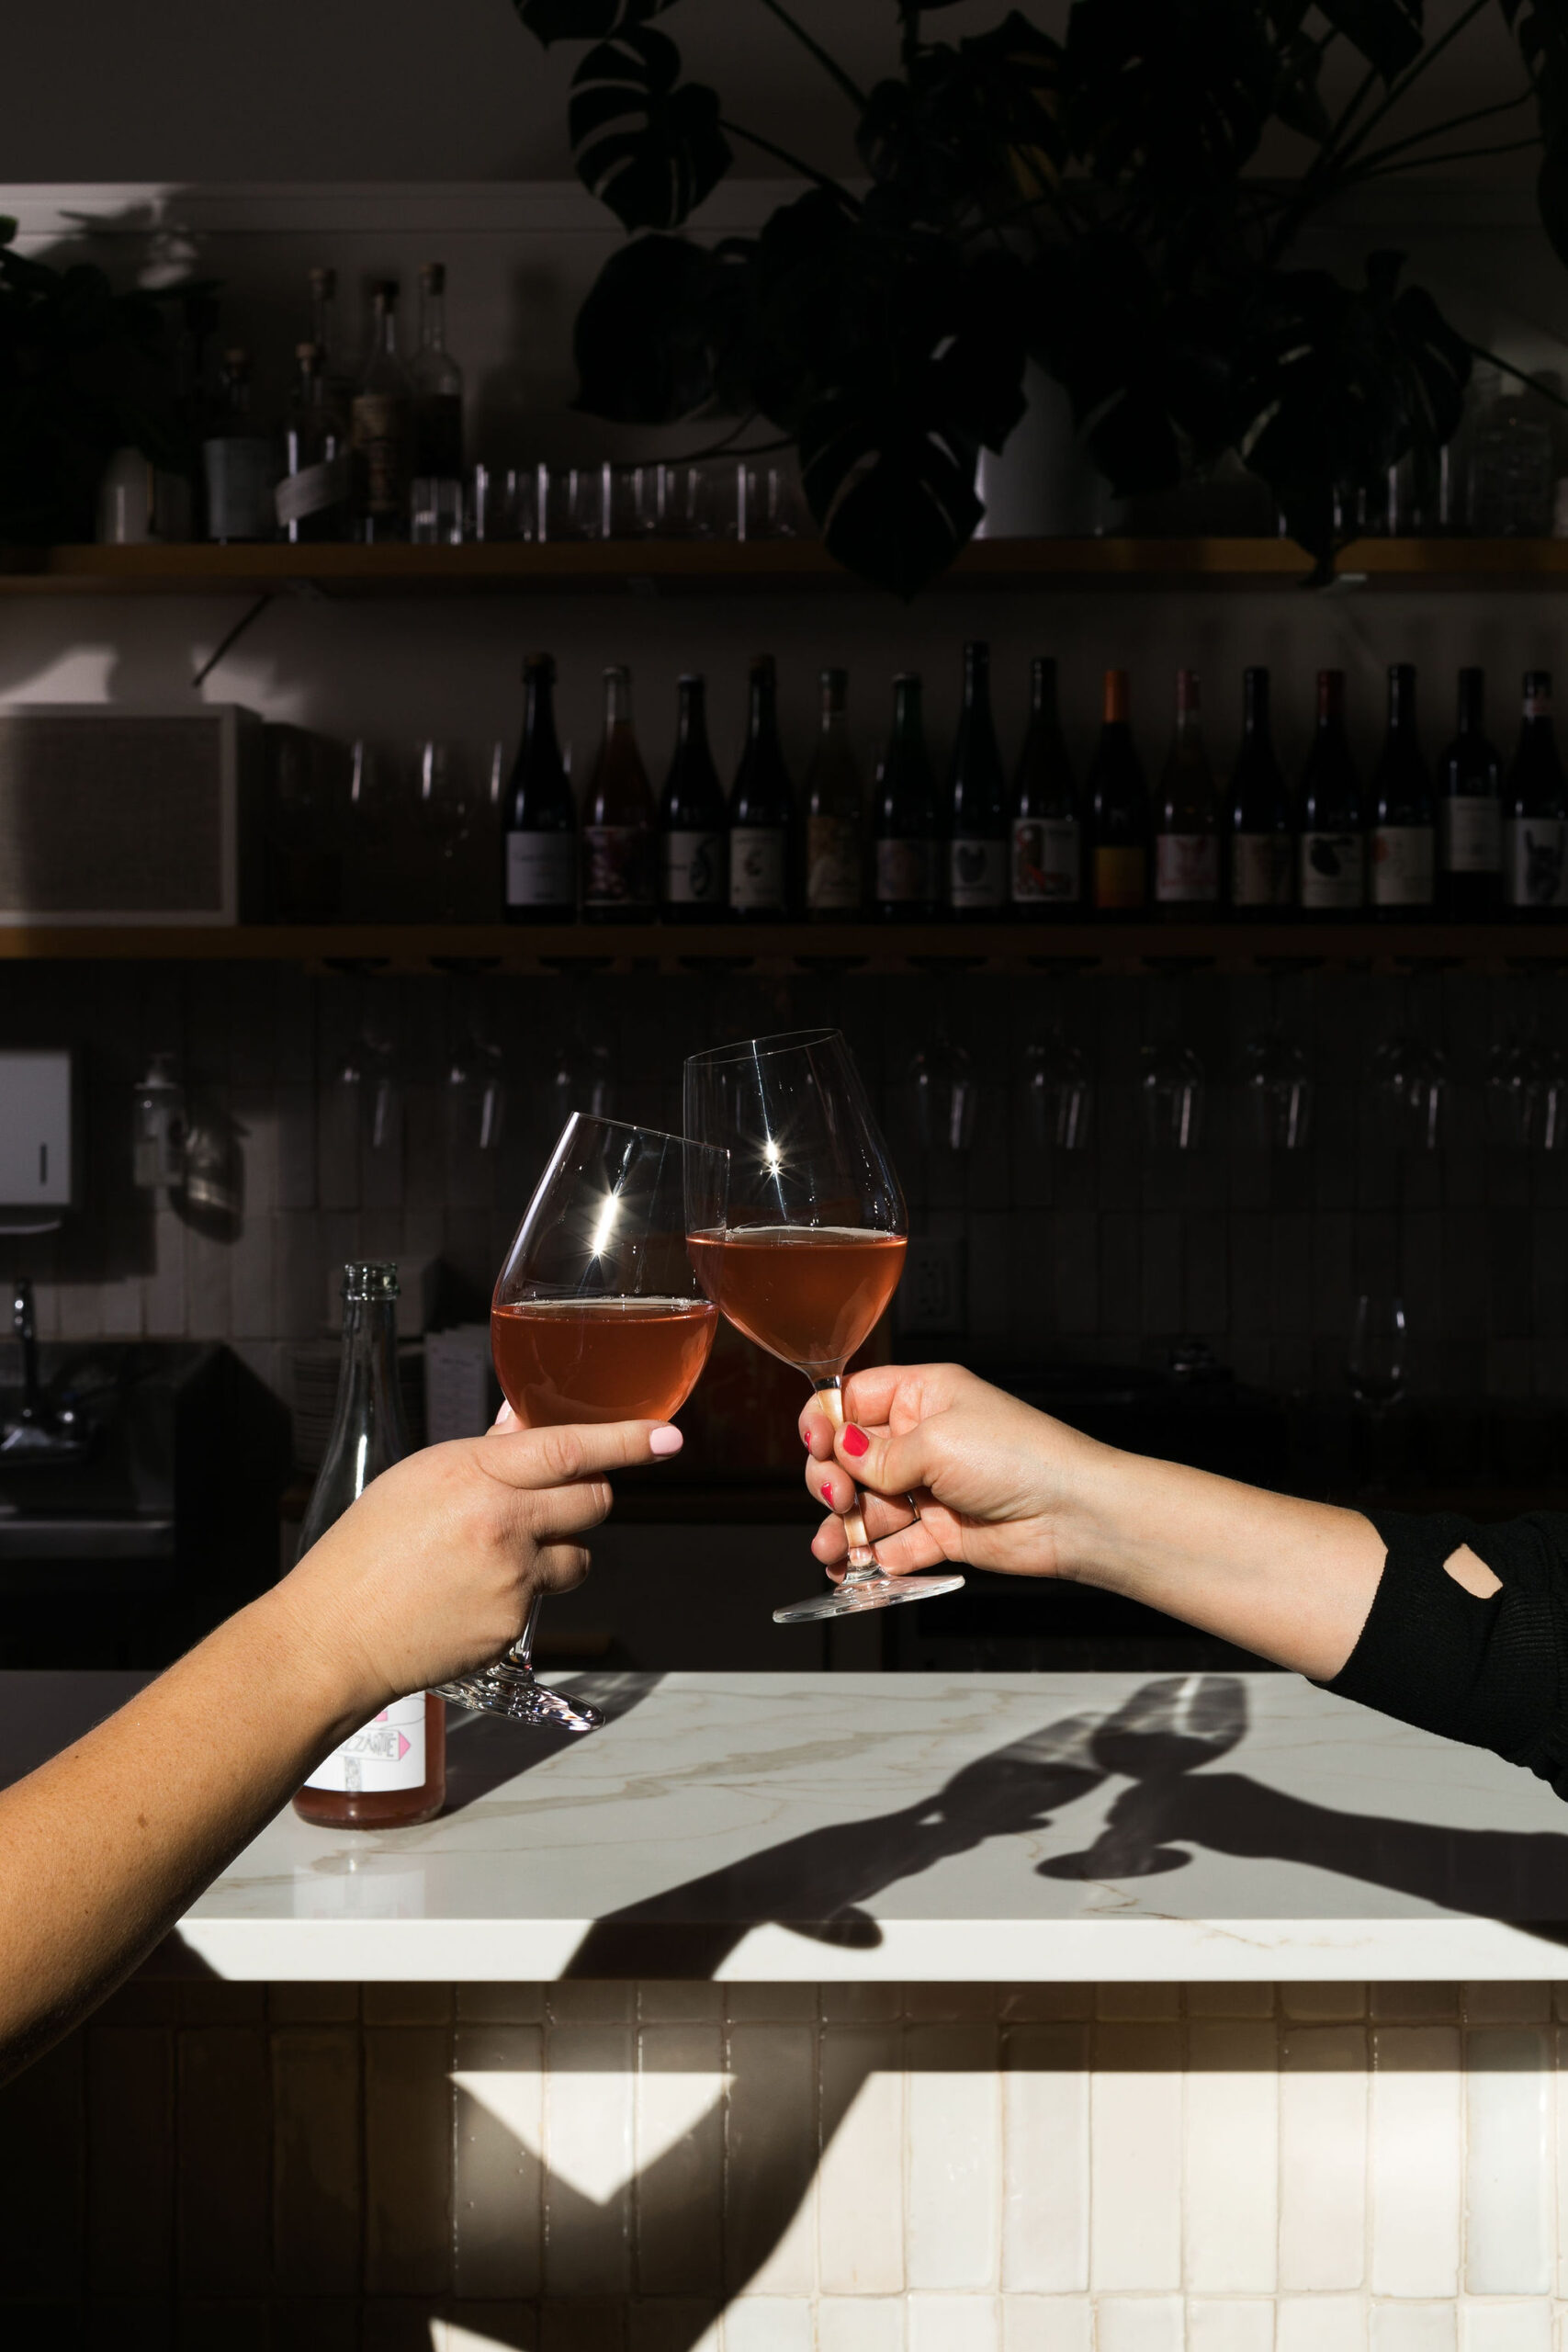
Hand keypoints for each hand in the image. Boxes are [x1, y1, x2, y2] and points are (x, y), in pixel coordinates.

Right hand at [272, 1411, 682, 1710]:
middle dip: (589, 1497)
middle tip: (556, 1502)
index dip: (627, 1441)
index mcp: (473, 1474)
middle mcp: (502, 1522)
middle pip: (595, 1501)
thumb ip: (484, 1455)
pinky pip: (545, 1598)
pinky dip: (524, 1594)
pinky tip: (474, 1596)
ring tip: (499, 1557)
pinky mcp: (514, 1624)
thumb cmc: (364, 1553)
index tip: (667, 1437)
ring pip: (579, 1554)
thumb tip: (526, 1425)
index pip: (570, 1448)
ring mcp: (513, 1578)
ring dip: (559, 1550)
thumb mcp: (418, 1479)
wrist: (334, 1637)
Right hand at [800, 1363, 1097, 1581]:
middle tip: (838, 1498)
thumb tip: (839, 1452)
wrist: (1073, 1514)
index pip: (854, 1400)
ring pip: (869, 1506)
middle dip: (833, 1480)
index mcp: (923, 1395)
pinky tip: (853, 1569)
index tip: (818, 1445)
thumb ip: (879, 1454)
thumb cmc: (1020, 1456)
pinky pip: (895, 1545)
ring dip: (844, 1527)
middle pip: (851, 1458)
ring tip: (833, 1548)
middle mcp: (923, 1438)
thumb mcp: (937, 1441)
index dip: (826, 1422)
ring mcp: (932, 1486)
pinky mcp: (942, 1530)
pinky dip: (872, 1558)